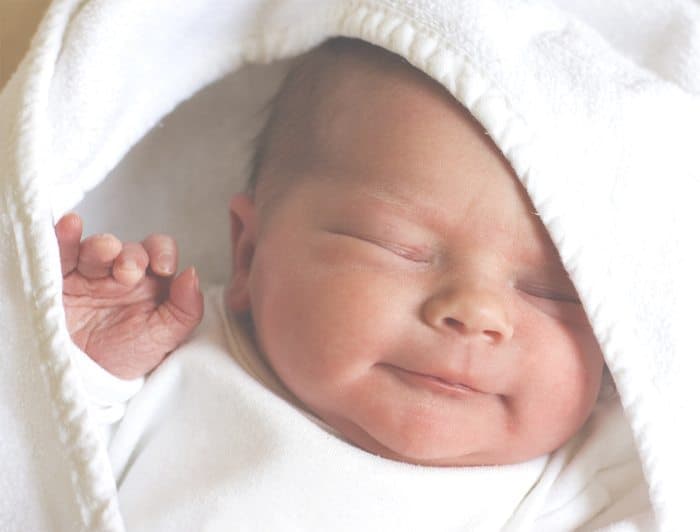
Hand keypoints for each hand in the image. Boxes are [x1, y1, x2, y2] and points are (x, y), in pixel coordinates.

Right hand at [55, 213, 203, 378]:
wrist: (83, 381)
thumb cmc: (126, 357)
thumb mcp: (163, 338)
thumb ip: (186, 309)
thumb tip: (193, 273)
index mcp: (150, 282)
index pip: (160, 253)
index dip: (163, 253)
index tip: (163, 268)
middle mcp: (120, 273)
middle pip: (130, 249)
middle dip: (132, 257)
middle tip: (127, 274)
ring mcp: (89, 274)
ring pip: (97, 248)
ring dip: (102, 246)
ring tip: (105, 252)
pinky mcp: (58, 279)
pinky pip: (61, 253)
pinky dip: (64, 237)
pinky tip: (70, 225)